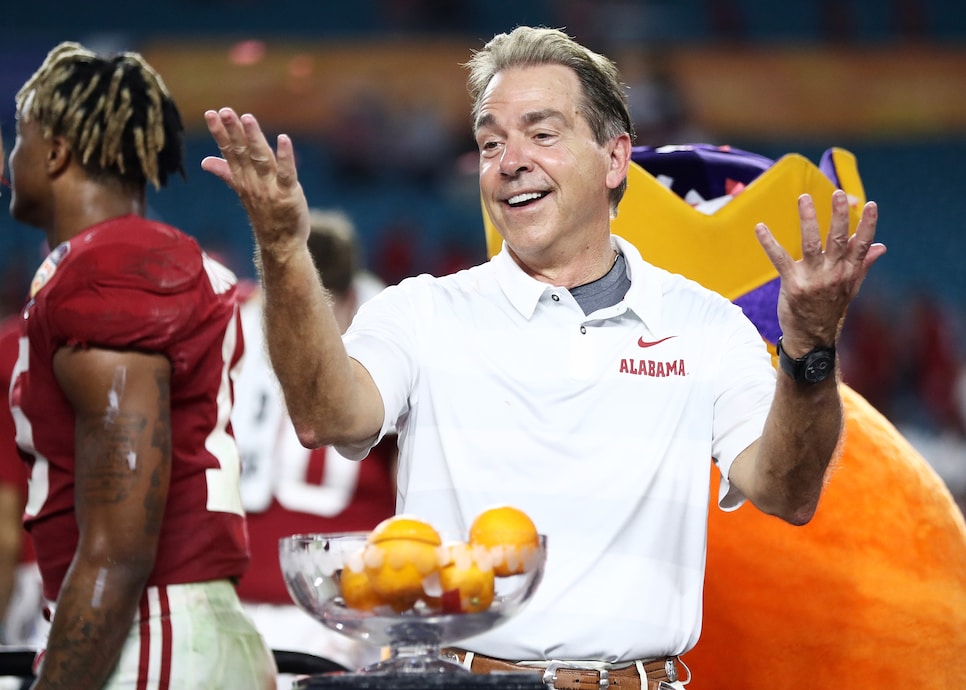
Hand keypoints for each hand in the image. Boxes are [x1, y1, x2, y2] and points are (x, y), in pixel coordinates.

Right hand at [201, 108, 309, 261]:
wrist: (281, 244)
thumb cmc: (265, 215)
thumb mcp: (243, 191)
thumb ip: (226, 173)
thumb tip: (204, 162)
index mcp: (242, 179)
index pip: (229, 152)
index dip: (220, 133)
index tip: (211, 114)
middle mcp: (253, 182)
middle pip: (242, 153)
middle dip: (233, 131)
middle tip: (225, 111)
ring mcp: (270, 188)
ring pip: (261, 159)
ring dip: (254, 139)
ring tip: (247, 118)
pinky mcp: (288, 194)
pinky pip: (286, 173)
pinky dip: (285, 157)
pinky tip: (283, 139)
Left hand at [755, 189, 885, 354]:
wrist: (812, 339)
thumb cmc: (830, 309)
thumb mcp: (851, 287)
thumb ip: (863, 264)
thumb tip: (882, 246)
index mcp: (849, 272)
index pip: (862, 245)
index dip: (868, 225)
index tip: (871, 204)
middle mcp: (834, 274)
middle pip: (839, 240)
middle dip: (839, 216)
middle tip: (839, 193)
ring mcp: (813, 279)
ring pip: (811, 244)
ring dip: (808, 220)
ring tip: (804, 198)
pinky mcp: (793, 284)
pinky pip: (780, 259)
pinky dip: (769, 242)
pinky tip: (760, 227)